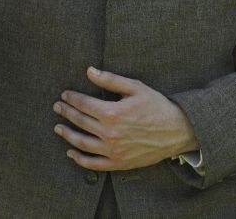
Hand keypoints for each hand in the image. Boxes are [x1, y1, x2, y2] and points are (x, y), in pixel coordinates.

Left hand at [54, 67, 198, 170]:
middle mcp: (110, 133)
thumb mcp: (136, 88)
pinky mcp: (118, 163)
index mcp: (113, 112)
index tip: (65, 95)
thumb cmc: (157, 106)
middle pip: (80, 121)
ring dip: (67, 135)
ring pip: (82, 143)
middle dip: (66, 113)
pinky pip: (93, 164)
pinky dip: (79, 159)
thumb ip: (111, 80)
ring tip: (58, 128)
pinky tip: (71, 153)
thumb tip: (89, 71)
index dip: (72, 98)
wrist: (177, 131)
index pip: (84, 104)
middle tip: (58, 107)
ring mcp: (113, 150)